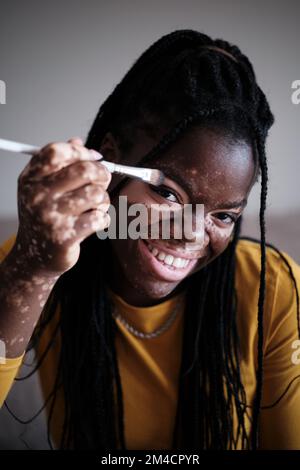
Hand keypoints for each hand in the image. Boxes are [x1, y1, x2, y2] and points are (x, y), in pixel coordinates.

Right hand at [14, 137, 110, 273]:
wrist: (34, 256)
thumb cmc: (43, 218)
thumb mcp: (42, 187)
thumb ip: (60, 163)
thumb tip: (77, 141)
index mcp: (31, 179)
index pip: (58, 152)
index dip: (82, 151)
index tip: (94, 157)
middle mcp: (38, 195)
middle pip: (84, 170)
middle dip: (101, 174)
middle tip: (101, 182)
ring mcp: (51, 216)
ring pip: (96, 194)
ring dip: (103, 201)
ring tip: (94, 207)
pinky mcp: (65, 236)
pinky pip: (99, 218)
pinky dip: (102, 219)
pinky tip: (92, 223)